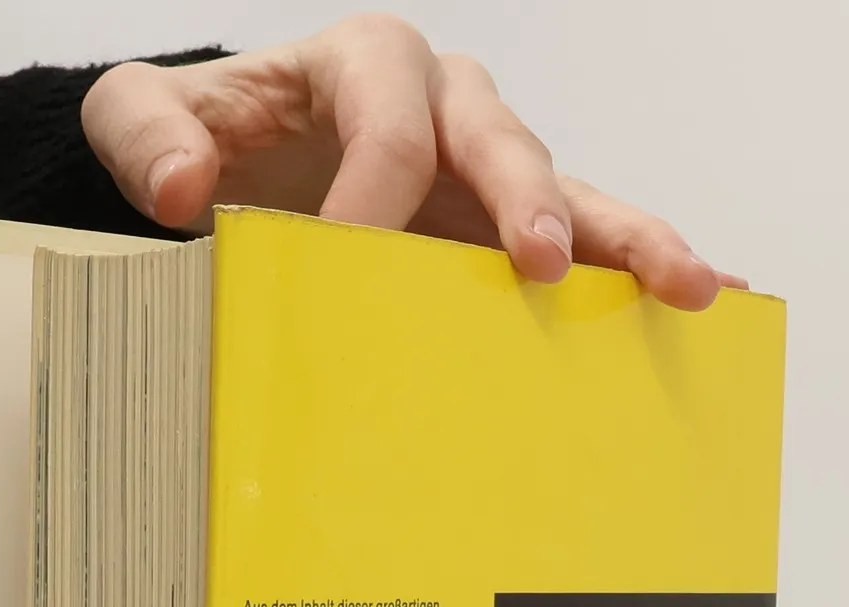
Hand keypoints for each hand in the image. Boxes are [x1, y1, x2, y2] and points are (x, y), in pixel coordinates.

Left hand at [83, 14, 744, 310]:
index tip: (346, 261)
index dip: (371, 191)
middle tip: (537, 261)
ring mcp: (488, 168)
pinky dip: (639, 268)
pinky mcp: (509, 226)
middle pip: (501, 141)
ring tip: (687, 286)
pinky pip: (588, 240)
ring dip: (626, 241)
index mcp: (364, 65)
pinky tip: (703, 299)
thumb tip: (188, 190)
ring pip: (570, 192)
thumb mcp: (144, 121)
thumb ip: (146, 135)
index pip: (385, 121)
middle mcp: (445, 105)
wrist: (241, 163)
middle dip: (523, 201)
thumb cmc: (209, 136)